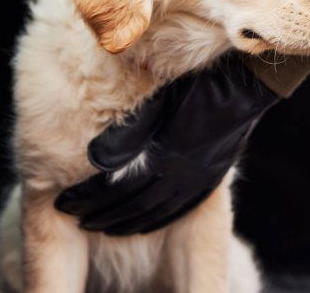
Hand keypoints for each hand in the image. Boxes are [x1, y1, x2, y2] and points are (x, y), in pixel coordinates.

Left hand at [54, 52, 278, 234]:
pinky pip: (179, 208)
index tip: (63, 201)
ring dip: (125, 222)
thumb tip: (93, 158)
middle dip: (100, 214)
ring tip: (102, 225)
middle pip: (132, 206)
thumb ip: (127, 133)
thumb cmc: (198, 85)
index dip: (87, 197)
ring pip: (155, 212)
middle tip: (74, 216)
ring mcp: (198, 179)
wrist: (246, 87)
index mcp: (164, 156)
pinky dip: (156, 219)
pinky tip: (144, 221)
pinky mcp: (211, 178)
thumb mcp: (158, 104)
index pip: (115, 188)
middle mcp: (181, 175)